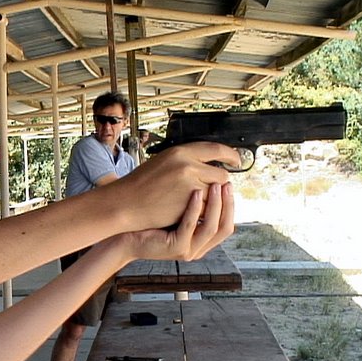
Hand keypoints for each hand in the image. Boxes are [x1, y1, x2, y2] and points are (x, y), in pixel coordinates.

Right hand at [105, 142, 240, 232]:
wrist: (125, 203)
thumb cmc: (139, 186)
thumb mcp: (162, 162)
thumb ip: (185, 161)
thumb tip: (207, 165)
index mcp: (180, 152)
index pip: (215, 149)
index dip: (230, 155)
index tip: (236, 160)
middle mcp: (187, 165)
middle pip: (221, 175)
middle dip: (219, 185)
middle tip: (212, 190)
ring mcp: (190, 185)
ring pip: (216, 193)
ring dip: (211, 199)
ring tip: (197, 203)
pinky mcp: (189, 203)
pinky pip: (208, 207)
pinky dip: (203, 211)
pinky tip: (193, 211)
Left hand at [120, 182, 234, 261]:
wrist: (125, 235)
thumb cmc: (150, 221)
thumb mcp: (178, 213)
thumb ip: (195, 206)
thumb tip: (212, 183)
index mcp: (201, 242)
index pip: (226, 225)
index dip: (230, 205)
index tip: (228, 185)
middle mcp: (198, 249)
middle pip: (224, 227)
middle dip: (227, 204)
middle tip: (226, 183)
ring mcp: (188, 250)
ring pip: (211, 227)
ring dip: (215, 204)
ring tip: (214, 185)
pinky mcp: (176, 248)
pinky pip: (190, 226)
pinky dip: (194, 208)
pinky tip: (194, 191)